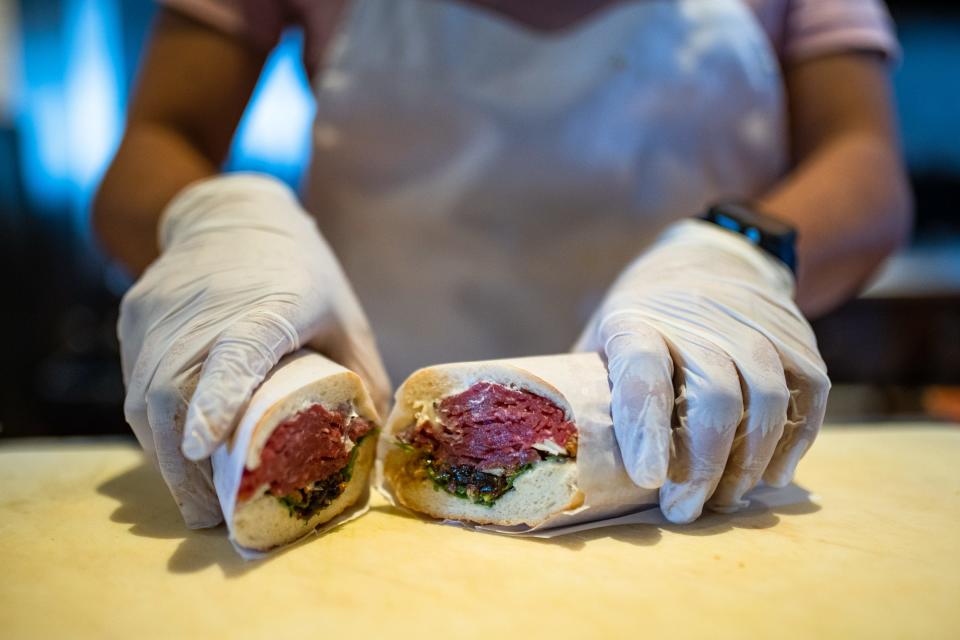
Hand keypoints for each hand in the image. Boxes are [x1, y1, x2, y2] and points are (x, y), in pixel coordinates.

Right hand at [118, 173, 389, 526]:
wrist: (231, 211)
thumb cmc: (300, 269)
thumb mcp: (344, 315)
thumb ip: (361, 375)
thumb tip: (373, 443)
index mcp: (265, 306)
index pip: (235, 353)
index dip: (217, 399)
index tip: (200, 447)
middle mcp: (201, 310)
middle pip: (173, 391)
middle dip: (183, 467)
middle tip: (207, 515)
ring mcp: (159, 314)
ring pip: (143, 397)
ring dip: (164, 454)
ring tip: (194, 496)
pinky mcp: (135, 317)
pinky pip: (135, 383)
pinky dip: (154, 425)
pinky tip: (176, 450)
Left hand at [575, 219, 829, 522]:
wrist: (711, 259)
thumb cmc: (643, 320)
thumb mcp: (601, 339)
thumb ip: (589, 391)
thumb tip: (565, 460)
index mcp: (636, 321)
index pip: (642, 367)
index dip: (645, 424)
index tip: (649, 477)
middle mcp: (697, 317)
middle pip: (714, 392)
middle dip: (703, 463)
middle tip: (684, 509)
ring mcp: (752, 323)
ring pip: (765, 396)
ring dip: (749, 461)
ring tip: (725, 499)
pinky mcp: (795, 335)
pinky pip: (807, 391)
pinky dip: (794, 439)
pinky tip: (772, 474)